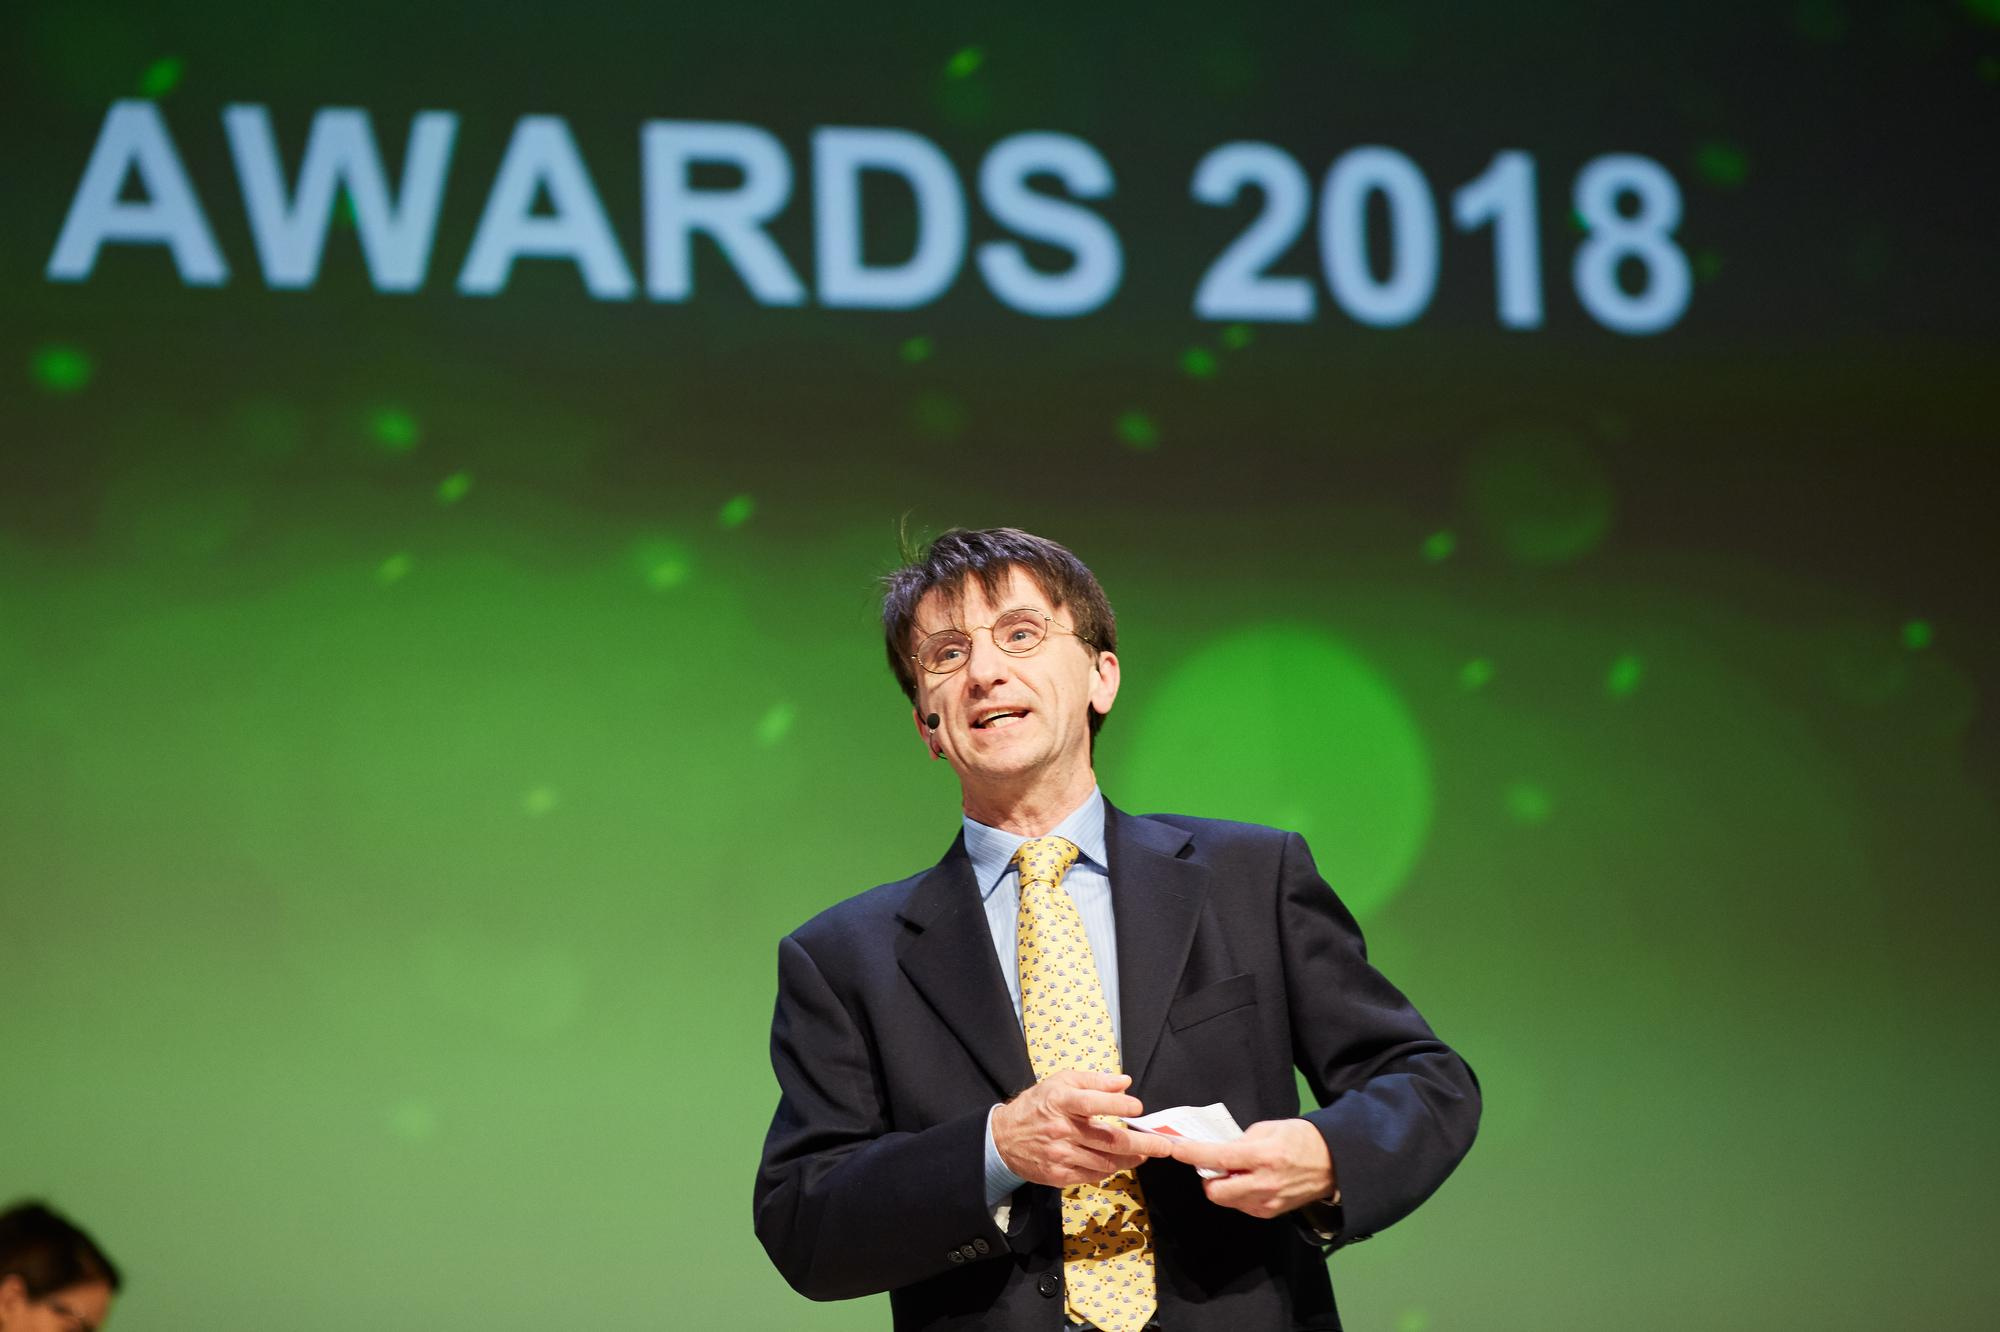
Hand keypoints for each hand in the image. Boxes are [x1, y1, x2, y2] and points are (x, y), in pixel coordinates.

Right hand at [992, 1069, 1174, 1187]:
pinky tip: (1119, 1162)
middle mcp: (1060, 1129)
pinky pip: (1093, 1175)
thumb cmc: (1037, 1105)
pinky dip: (1110, 1169)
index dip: (1117, 1105)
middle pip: (1108, 1139)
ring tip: (1145, 1153)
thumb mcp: (1060, 1082)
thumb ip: (1093, 1080)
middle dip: (1141, 1143)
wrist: (1004, 1138)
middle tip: (1163, 1145)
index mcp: (1060, 1101)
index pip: (1092, 1102)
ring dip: (1130, 1159)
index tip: (1138, 1107)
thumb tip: (1125, 1083)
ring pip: (1105, 1161)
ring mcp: (1060, 1155)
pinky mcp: (1059, 1175)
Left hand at [1161, 1118, 1336, 1218]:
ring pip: (1226, 1201)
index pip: (1218, 1158)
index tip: (1177, 1150)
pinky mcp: (1271, 1213)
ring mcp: (1267, 1202)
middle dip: (1207, 1178)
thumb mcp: (1269, 1128)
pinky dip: (1238, 1194)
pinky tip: (1249, 1181)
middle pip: (1215, 1191)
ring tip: (1238, 1171)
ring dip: (1223, 1186)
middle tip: (1214, 1164)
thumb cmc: (1301, 1139)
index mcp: (1263, 1156)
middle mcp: (1264, 1183)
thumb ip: (1241, 1140)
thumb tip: (1219, 1151)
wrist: (1333, 1163)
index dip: (1193, 1154)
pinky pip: (1242, 1206)